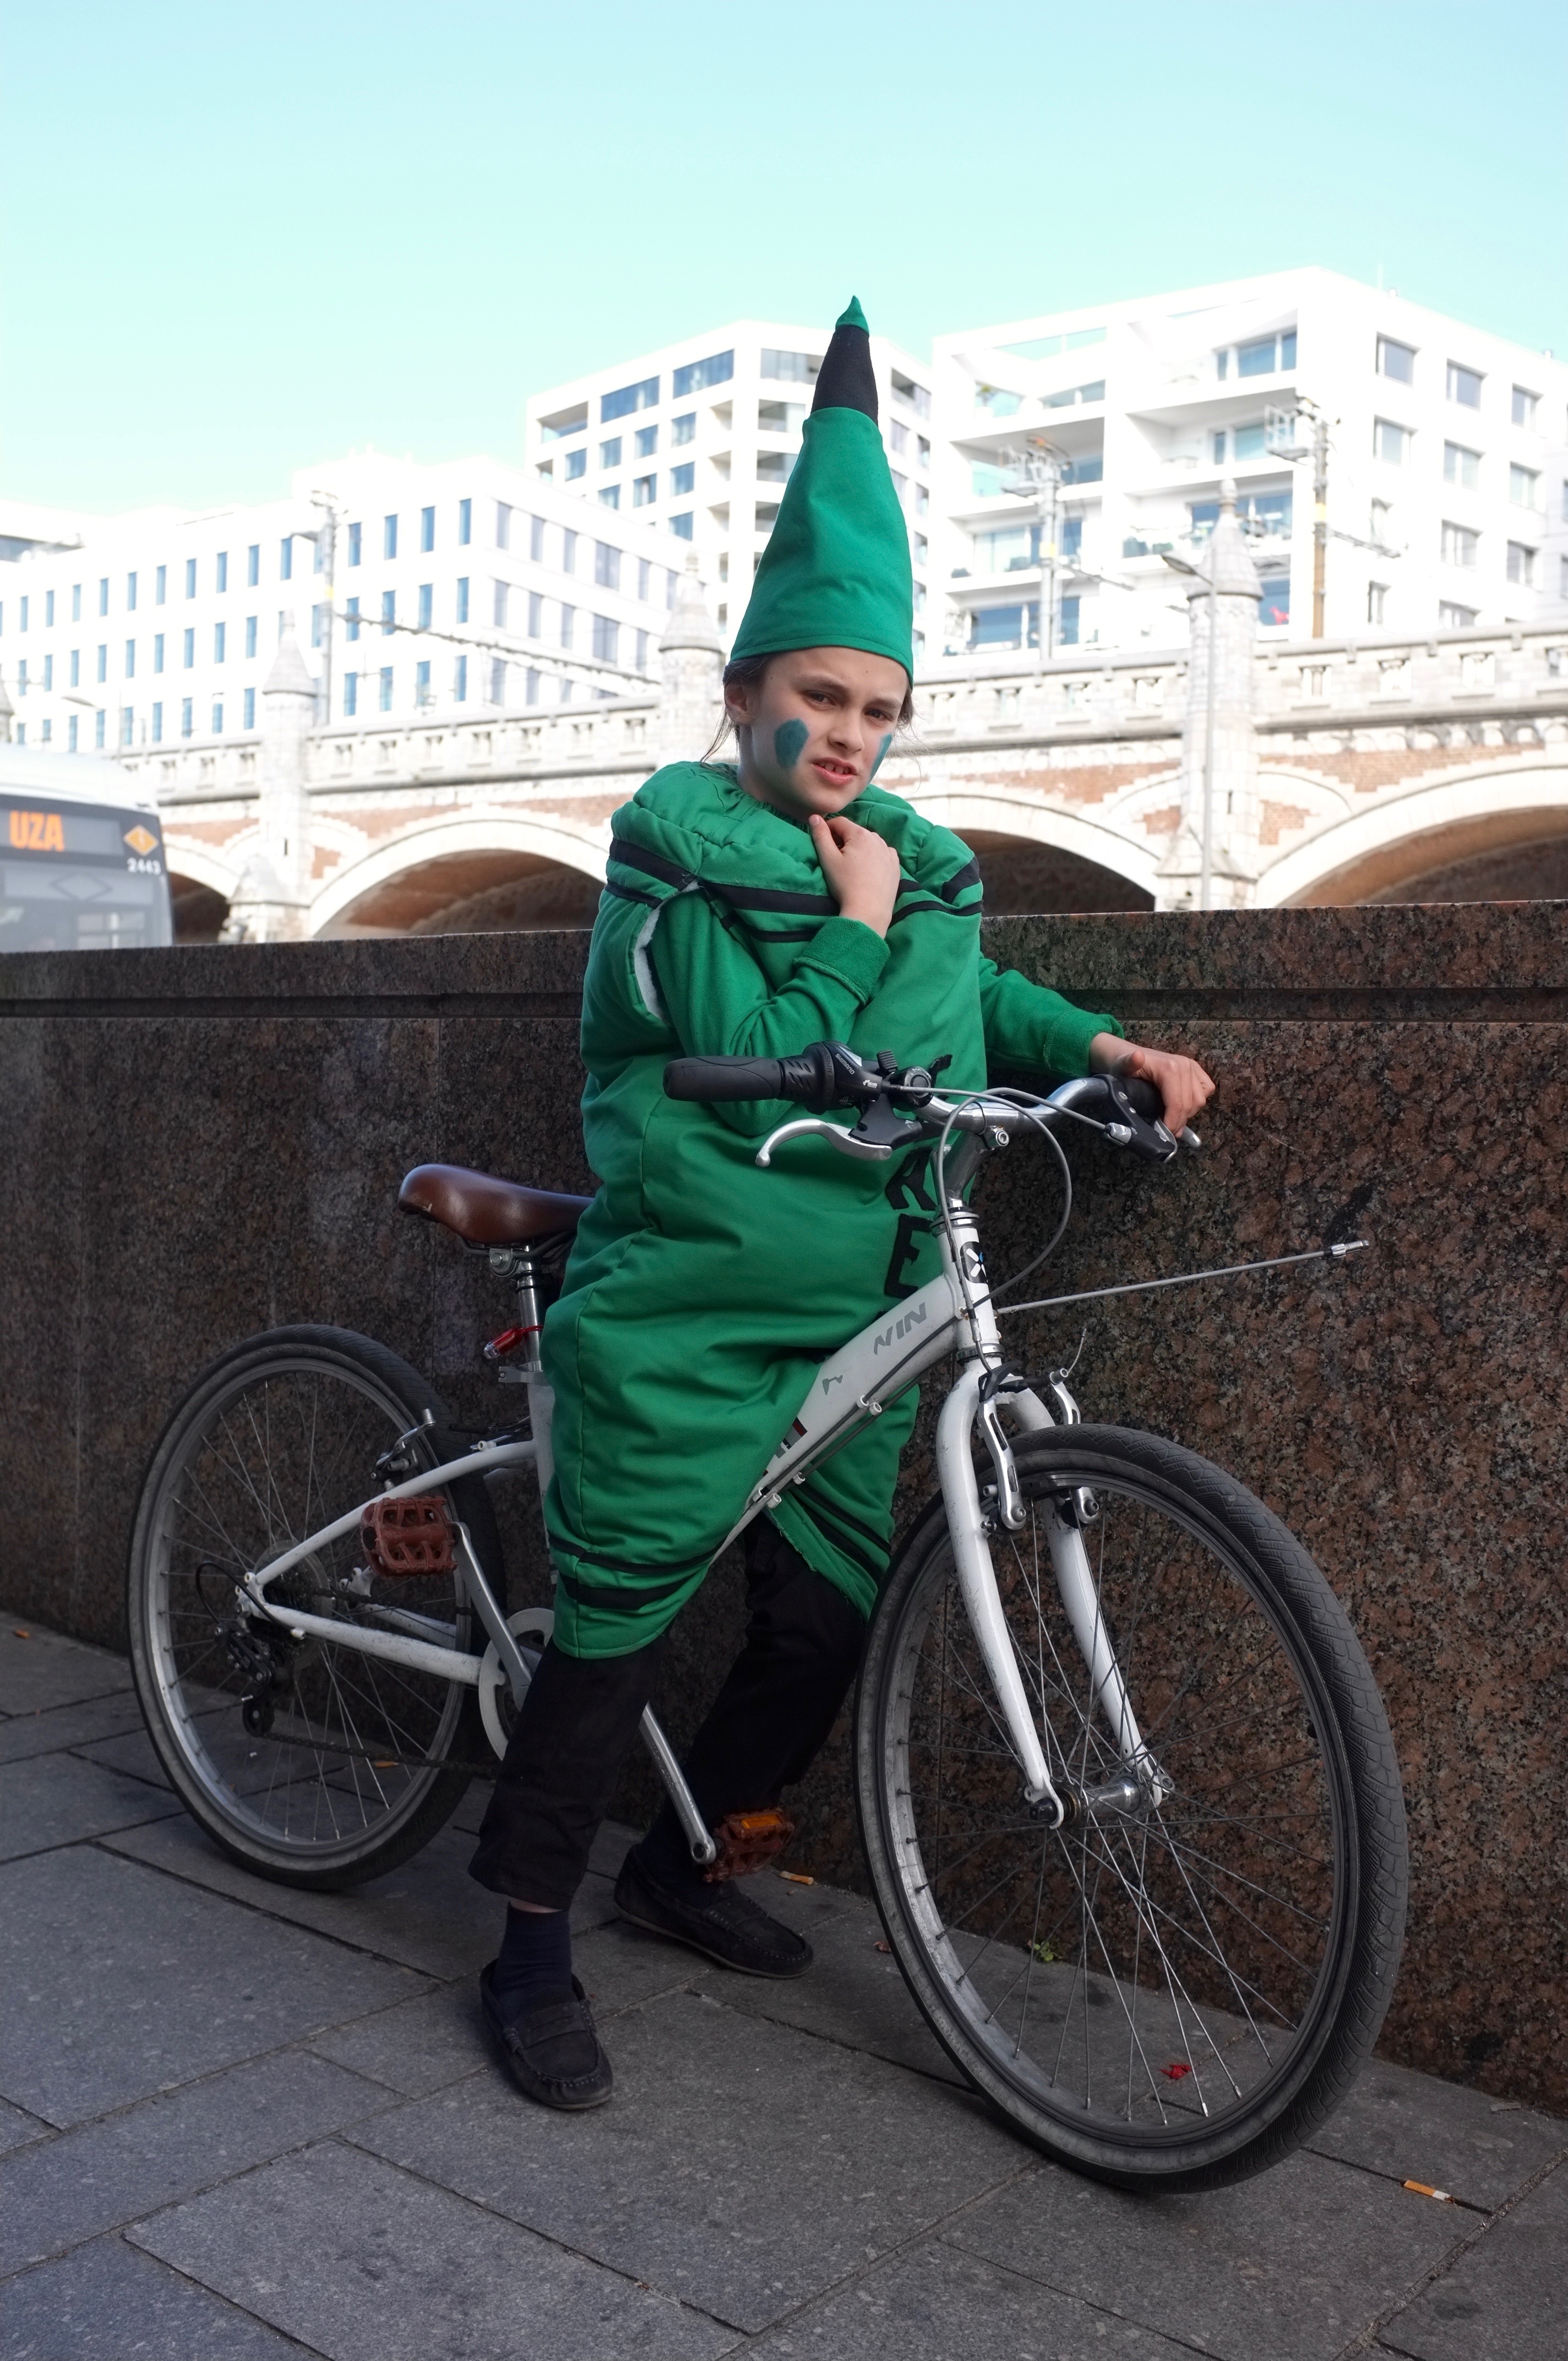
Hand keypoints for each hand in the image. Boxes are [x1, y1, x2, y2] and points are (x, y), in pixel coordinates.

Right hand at [809, 812, 901, 937]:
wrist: (868, 911)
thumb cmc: (845, 885)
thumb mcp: (828, 859)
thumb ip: (820, 835)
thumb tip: (814, 817)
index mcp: (860, 834)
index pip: (839, 822)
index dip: (828, 830)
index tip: (822, 843)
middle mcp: (877, 838)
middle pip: (855, 833)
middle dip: (844, 840)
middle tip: (836, 859)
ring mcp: (888, 852)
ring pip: (869, 843)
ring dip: (859, 849)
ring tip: (851, 867)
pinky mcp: (895, 866)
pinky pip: (882, 854)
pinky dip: (873, 857)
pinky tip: (867, 871)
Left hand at [1090, 1034, 1215, 1136]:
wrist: (1127, 1055)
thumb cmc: (1123, 1066)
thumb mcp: (1121, 1067)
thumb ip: (1128, 1064)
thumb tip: (1137, 1057)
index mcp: (1169, 1067)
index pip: (1178, 1103)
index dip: (1173, 1122)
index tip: (1164, 1134)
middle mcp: (1184, 1065)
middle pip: (1191, 1104)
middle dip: (1179, 1121)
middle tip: (1167, 1131)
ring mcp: (1192, 1066)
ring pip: (1200, 1099)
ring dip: (1189, 1113)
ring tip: (1172, 1119)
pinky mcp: (1196, 1068)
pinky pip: (1207, 1089)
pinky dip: (1197, 1101)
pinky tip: (1183, 1107)